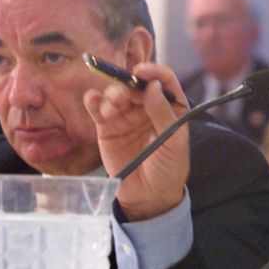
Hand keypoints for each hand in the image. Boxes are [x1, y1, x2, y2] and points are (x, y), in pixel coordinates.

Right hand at [84, 62, 189, 220]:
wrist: (149, 196)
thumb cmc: (168, 168)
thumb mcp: (174, 142)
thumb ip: (164, 114)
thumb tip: (153, 86)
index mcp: (169, 107)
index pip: (163, 81)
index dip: (154, 72)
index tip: (142, 71)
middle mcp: (147, 107)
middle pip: (135, 84)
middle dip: (128, 85)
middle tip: (123, 95)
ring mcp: (126, 115)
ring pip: (116, 93)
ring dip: (112, 94)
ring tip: (113, 108)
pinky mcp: (107, 126)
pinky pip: (98, 107)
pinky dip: (94, 101)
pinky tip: (94, 102)